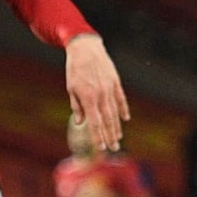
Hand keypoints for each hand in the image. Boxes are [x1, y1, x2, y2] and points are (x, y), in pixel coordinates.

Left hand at [64, 34, 129, 150]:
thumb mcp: (71, 88)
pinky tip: (125, 118)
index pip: (94, 122)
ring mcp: (110, 88)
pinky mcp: (115, 82)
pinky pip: (120, 98)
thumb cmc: (75, 69)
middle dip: (110, 136)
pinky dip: (123, 109)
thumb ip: (76, 106)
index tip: (101, 148)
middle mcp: (101, 95)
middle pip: (107, 120)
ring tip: (118, 138)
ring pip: (115, 112)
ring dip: (116, 126)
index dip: (98, 136)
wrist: (85, 48)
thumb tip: (80, 122)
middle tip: (114, 149)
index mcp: (88, 98)